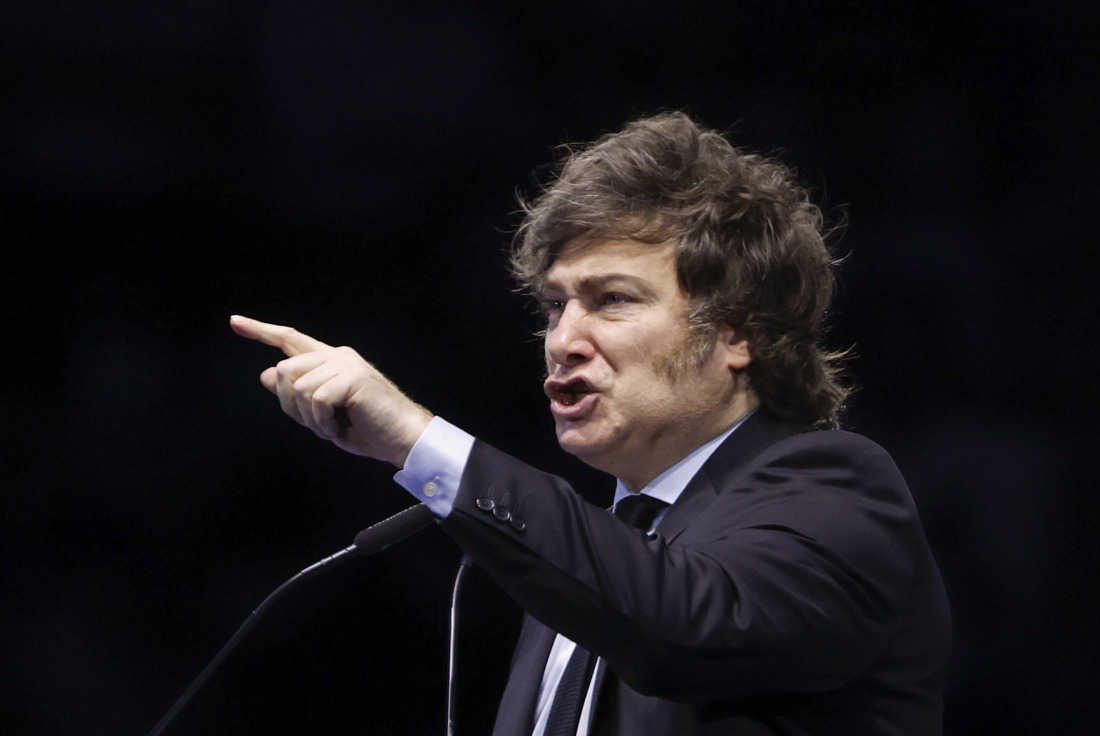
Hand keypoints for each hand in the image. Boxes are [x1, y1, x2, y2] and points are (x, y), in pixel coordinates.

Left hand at [230, 315, 432, 466]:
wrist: (401, 438)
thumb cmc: (367, 429)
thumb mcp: (322, 414)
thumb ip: (296, 394)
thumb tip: (266, 374)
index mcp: (330, 361)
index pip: (290, 339)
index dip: (261, 331)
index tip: (235, 322)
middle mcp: (337, 356)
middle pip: (285, 371)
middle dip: (291, 405)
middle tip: (317, 425)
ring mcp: (346, 364)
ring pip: (299, 388)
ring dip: (311, 419)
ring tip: (333, 427)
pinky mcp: (353, 376)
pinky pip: (316, 400)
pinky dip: (323, 423)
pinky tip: (339, 428)